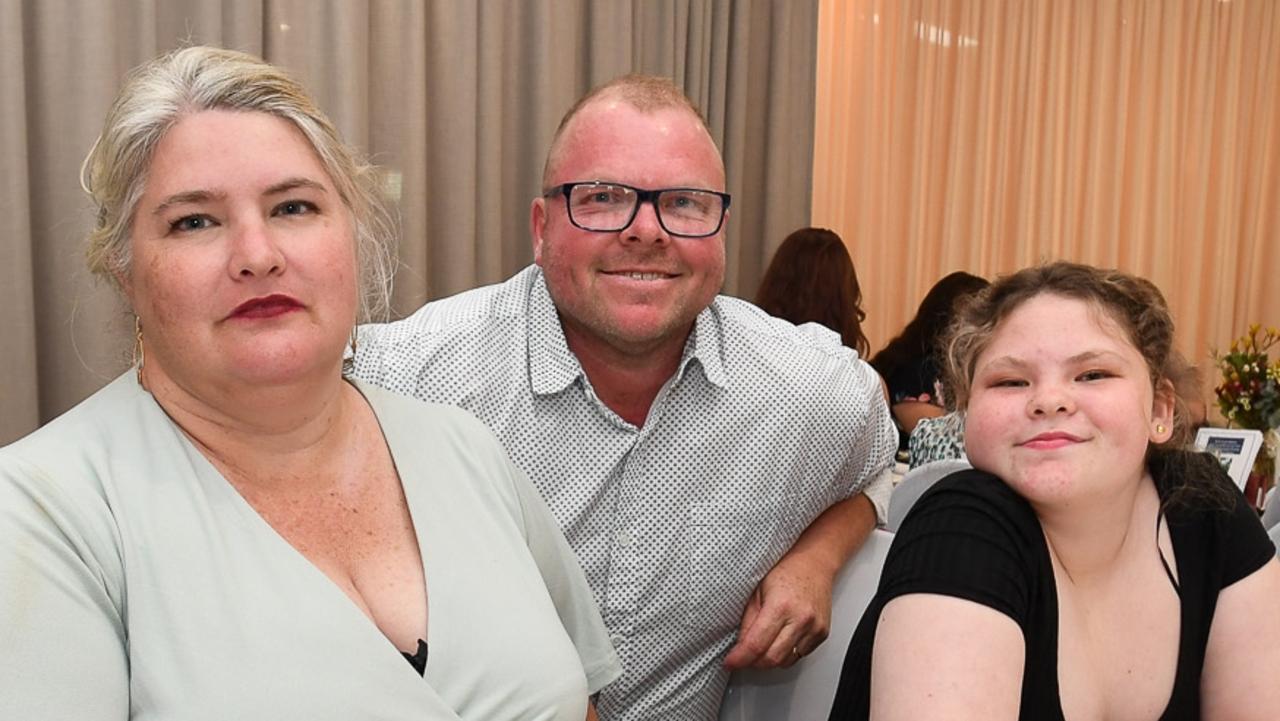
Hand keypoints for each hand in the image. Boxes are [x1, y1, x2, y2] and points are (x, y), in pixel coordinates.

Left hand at [722, 552, 833, 669]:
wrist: (814, 564)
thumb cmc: (786, 572)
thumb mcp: (757, 592)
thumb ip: (748, 621)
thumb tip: (740, 646)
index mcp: (780, 606)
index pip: (756, 644)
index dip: (740, 658)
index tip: (730, 662)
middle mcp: (800, 619)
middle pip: (772, 659)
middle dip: (753, 663)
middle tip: (743, 657)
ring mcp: (814, 628)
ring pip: (786, 661)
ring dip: (770, 659)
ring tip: (763, 644)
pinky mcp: (822, 634)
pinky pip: (800, 655)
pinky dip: (787, 653)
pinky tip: (781, 639)